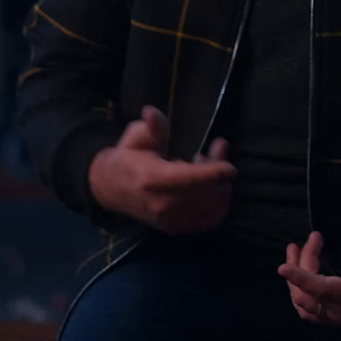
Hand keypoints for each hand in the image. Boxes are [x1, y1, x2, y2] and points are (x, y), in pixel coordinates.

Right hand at [87, 105, 235, 234]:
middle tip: (219, 148)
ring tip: (212, 167)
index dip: (214, 172)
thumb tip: (150, 112)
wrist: (109, 189)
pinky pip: (209, 222)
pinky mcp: (175, 229)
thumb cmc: (127, 158)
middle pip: (205, 192)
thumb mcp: (136, 137)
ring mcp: (169, 220)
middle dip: (220, 172)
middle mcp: (162, 204)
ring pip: (211, 207)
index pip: (190, 179)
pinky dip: (220, 206)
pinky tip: (217, 188)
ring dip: (221, 186)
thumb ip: (150, 127)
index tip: (230, 167)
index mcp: (152, 179)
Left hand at [277, 222, 340, 325]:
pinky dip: (302, 291)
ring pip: (305, 307)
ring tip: (297, 250)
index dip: (300, 278)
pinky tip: (306, 269)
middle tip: (312, 238)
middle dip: (300, 267)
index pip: (321, 291)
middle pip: (307, 297)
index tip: (282, 267)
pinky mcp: (340, 316)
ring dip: (296, 281)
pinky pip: (312, 310)